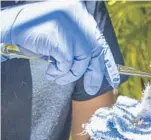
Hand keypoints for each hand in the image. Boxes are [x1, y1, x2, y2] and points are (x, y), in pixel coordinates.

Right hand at [1, 1, 119, 94]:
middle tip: (92, 89)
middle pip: (95, 57)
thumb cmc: (40, 32)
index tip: (115, 80)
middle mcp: (82, 25)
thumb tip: (90, 64)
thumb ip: (78, 46)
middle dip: (95, 76)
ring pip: (80, 64)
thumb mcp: (65, 37)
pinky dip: (58, 72)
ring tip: (58, 77)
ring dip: (69, 75)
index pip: (101, 46)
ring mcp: (73, 33)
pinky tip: (51, 71)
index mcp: (84, 22)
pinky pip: (66, 66)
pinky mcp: (62, 42)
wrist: (18, 24)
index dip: (109, 65)